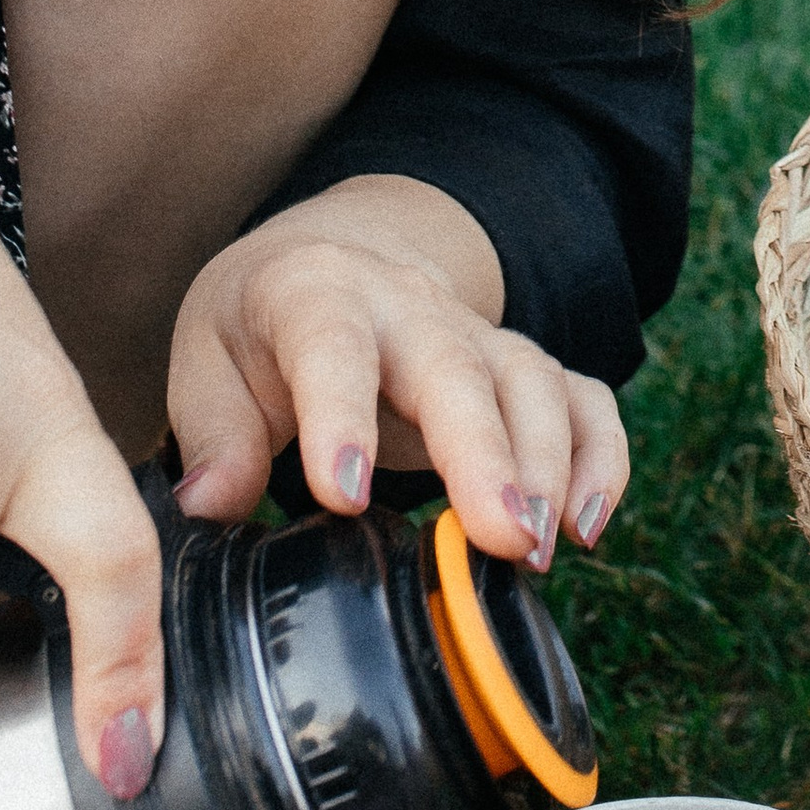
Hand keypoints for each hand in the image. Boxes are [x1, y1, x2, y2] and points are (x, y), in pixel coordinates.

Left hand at [167, 176, 628, 569]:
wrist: (331, 260)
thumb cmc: (263, 326)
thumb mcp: (208, 360)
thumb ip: (212, 432)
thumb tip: (211, 504)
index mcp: (317, 293)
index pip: (332, 343)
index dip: (340, 414)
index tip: (343, 495)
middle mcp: (410, 306)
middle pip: (456, 366)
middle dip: (484, 452)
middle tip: (503, 538)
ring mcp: (476, 334)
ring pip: (531, 382)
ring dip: (545, 466)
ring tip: (537, 550)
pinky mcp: (519, 369)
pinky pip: (583, 399)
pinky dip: (600, 456)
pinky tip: (591, 525)